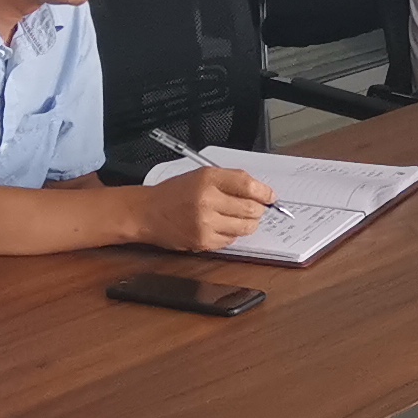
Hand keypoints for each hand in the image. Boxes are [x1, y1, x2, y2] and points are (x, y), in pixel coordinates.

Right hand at [136, 163, 274, 252]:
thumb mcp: (201, 175)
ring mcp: (205, 223)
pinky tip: (221, 227)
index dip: (265, 193)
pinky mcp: (203, 241)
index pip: (248, 185)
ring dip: (247, 223)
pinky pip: (231, 240)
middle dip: (258, 210)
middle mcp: (207, 200)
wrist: (147, 212)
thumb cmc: (175, 193)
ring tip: (238, 218)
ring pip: (245, 227)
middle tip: (254, 209)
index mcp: (208, 178)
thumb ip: (230, 180)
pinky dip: (231, 234)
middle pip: (251, 208)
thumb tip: (260, 191)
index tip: (271, 197)